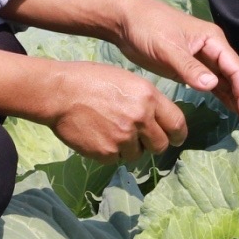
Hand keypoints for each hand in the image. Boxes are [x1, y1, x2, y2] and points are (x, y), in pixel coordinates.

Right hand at [40, 60, 186, 161]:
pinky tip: (98, 136)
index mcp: (148, 97)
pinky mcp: (106, 152)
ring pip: (137, 154)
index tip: (177, 138)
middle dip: (154, 144)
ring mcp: (123, 138)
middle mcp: (140, 119)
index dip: (179, 134)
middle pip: (160, 145)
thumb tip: (159, 119)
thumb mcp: (128, 80)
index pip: (177, 123)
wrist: (60, 92)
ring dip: (129, 148)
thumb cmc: (91, 80)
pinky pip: (116, 159)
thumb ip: (147, 100)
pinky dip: (110, 152)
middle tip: (142, 139)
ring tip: (112, 131)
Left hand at [115, 0, 238, 130]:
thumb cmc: (147, 28)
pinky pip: (218, 86)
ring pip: (232, 83)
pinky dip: (228, 100)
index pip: (237, 69)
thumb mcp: (167, 48)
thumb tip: (212, 85)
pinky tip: (237, 114)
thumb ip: (189, 67)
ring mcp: (206, 60)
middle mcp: (215, 50)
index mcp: (213, 40)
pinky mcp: (194, 69)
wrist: (126, 20)